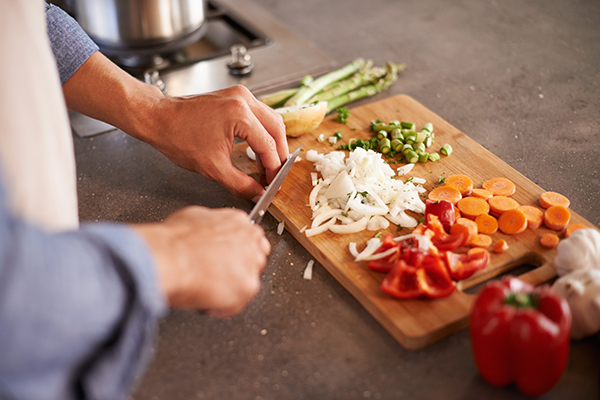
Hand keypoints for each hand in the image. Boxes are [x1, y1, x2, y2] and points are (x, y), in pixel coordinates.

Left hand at [63, 52, 287, 200]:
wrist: (158, 119)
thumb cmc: (178, 138)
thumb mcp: (212, 168)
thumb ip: (240, 184)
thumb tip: (257, 193)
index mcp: (239, 115)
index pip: (268, 145)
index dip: (273, 168)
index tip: (273, 183)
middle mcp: (243, 100)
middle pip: (277, 128)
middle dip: (279, 154)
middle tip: (275, 174)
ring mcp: (240, 95)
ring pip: (271, 119)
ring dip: (272, 143)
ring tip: (267, 164)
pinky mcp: (235, 96)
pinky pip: (259, 115)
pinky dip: (262, 132)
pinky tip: (257, 149)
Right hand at [133, 206, 269, 317]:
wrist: (170, 258)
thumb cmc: (174, 241)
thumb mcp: (193, 217)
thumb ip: (211, 225)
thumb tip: (206, 233)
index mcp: (238, 221)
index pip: (250, 238)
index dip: (236, 252)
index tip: (226, 259)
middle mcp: (250, 240)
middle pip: (255, 259)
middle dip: (238, 269)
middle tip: (217, 276)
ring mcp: (252, 264)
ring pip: (248, 282)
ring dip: (231, 288)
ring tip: (208, 289)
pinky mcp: (248, 286)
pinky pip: (238, 304)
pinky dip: (222, 307)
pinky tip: (206, 301)